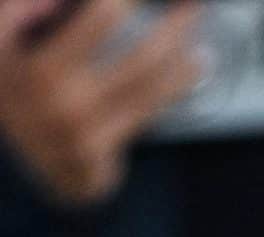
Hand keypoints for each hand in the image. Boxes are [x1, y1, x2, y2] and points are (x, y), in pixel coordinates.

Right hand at [0, 0, 200, 206]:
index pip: (103, 19)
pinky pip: (148, 113)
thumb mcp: (0, 40)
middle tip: (195, 7)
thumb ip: (22, 10)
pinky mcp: (102, 152)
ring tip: (202, 41)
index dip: (128, 0)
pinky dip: (173, 88)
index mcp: (41, 68)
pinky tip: (190, 70)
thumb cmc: (12, 84)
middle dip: (174, 27)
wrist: (13, 154)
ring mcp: (88, 133)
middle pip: (143, 58)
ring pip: (153, 90)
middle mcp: (67, 103)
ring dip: (184, 63)